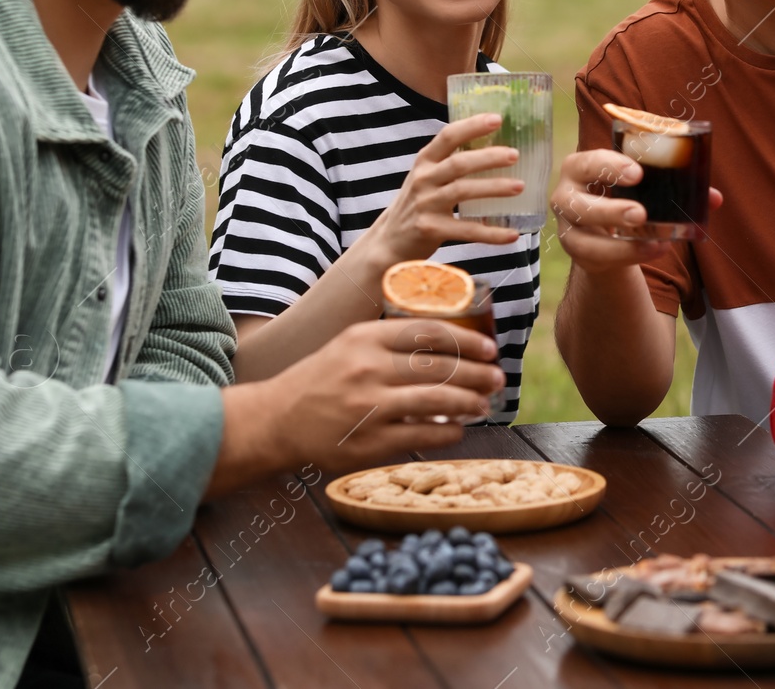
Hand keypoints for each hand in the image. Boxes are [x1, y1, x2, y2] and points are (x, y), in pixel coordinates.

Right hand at [260, 318, 505, 473]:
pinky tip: (458, 428)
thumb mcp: (349, 345)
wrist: (276, 420)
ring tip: (484, 404)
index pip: (430, 332)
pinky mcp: (370, 442)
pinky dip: (449, 432)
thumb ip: (391, 341)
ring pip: (437, 401)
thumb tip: (450, 343)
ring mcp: (369, 407)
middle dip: (478, 373)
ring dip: (469, 402)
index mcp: (365, 338)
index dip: (468, 340)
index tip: (490, 348)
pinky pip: (423, 436)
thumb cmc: (322, 380)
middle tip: (497, 377)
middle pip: (439, 367)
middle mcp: (368, 369)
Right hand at [369, 114, 523, 261]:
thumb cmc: (418, 203)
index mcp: (425, 161)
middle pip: (458, 163)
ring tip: (519, 186)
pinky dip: (491, 233)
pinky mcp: (430, 229)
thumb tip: (496, 148)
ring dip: (493, 188)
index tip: (497, 119)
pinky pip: (466, 230)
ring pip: (463, 191)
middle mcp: (423, 179)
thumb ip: (450, 162)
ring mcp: (425, 204)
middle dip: (488, 157)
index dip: (472, 126)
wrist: (390, 240)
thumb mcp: (427, 176)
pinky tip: (512, 234)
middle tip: (515, 154)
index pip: (448, 136)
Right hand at [549, 149, 722, 273]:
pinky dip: (627, 256)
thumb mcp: (645, 187)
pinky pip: (598, 259)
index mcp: (580, 168)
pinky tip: (653, 250)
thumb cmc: (625, 195)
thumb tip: (715, 198)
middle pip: (577, 203)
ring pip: (583, 239)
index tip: (637, 174)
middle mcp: (566, 197)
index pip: (586, 163)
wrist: (605, 230)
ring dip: (619, 244)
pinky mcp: (578, 253)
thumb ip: (677, 187)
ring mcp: (568, 228)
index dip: (608, 166)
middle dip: (609, 210)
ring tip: (654, 241)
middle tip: (640, 214)